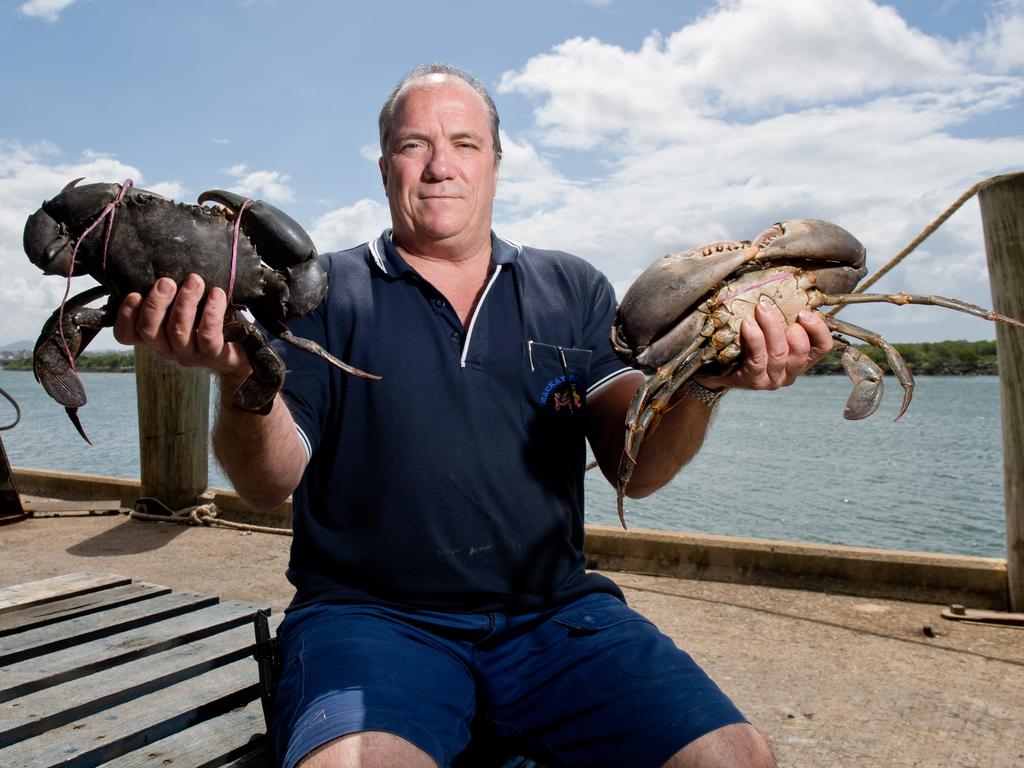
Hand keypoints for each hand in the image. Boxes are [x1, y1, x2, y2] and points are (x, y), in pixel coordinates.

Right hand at [113, 274, 248, 376]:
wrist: (244, 349)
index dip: (125, 316)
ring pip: (178, 331)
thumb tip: (162, 261)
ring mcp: (189, 354)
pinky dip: (211, 313)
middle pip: (149, 330)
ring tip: (195, 281)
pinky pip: (208, 336)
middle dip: (155, 303)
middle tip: (166, 281)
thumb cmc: (210, 319)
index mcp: (156, 335)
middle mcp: (168, 348)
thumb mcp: (187, 305)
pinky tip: (217, 294)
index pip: (127, 334)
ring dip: (185, 302)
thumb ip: (171, 293)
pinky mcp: (213, 355)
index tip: (134, 294)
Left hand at [696, 299, 832, 390]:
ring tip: (761, 308)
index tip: (804, 312)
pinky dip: (755, 340)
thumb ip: (783, 316)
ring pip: (779, 353)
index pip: (822, 346)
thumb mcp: (770, 329)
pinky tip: (748, 325)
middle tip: (772, 306)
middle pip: (800, 349)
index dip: (818, 329)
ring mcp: (772, 379)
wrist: (718, 368)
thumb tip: (788, 284)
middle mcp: (790, 371)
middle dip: (790, 325)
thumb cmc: (747, 342)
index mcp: (801, 358)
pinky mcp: (753, 381)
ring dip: (771, 327)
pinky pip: (757, 359)